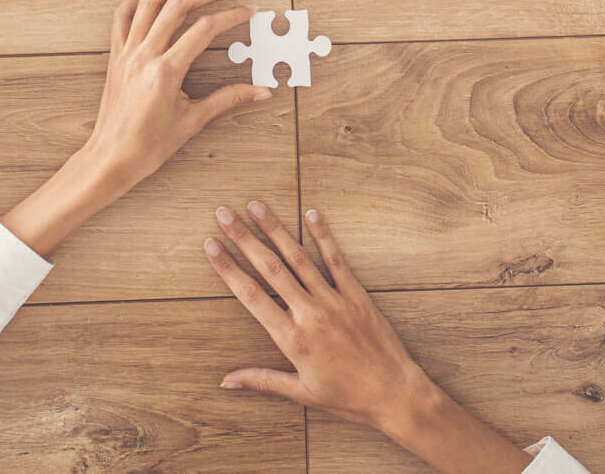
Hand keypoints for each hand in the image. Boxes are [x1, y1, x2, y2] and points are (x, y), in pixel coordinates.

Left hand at [1, 0, 270, 256]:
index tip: (247, 11)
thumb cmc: (147, 146)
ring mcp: (127, 53)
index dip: (230, 16)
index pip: (204, 30)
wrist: (110, 158)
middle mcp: (144, 55)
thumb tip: (259, 92)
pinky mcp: (116, 56)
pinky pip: (123, 16)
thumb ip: (227, 100)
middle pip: (178, 7)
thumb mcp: (192, 122)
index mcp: (165, 71)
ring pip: (149, 3)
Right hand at [205, 205, 531, 473]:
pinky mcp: (356, 295)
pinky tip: (311, 214)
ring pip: (299, 258)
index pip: (251, 295)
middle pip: (270, 268)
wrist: (394, 393)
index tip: (211, 245)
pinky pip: (336, 261)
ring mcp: (334, 301)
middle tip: (224, 213)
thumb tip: (225, 381)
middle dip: (245, 239)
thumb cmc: (346, 398)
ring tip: (257, 205)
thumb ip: (261, 380)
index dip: (228, 268)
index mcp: (291, 339)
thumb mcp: (300, 393)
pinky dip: (323, 236)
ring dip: (276, 230)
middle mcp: (309, 315)